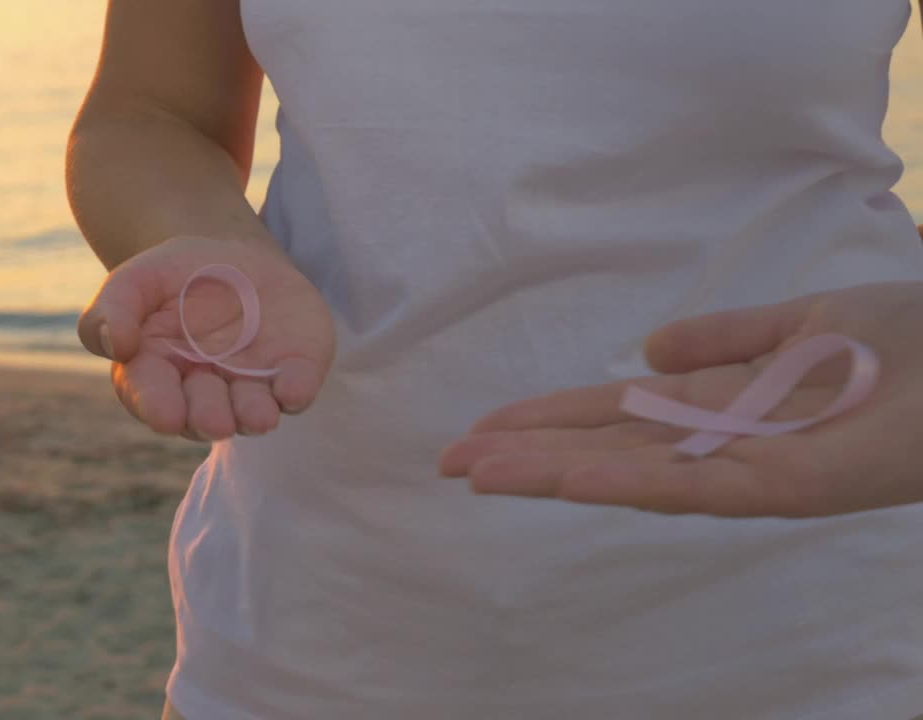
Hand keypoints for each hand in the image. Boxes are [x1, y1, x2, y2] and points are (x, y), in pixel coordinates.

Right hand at [78, 235, 335, 439]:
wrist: (233, 257)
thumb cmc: (174, 278)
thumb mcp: (135, 281)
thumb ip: (113, 309)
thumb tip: (116, 345)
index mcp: (158, 375)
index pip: (152, 398)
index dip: (158, 408)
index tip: (166, 416)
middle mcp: (205, 392)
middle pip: (205, 415)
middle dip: (209, 418)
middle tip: (215, 421)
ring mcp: (251, 385)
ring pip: (252, 413)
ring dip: (253, 415)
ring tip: (258, 417)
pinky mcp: (292, 371)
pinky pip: (297, 387)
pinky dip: (296, 390)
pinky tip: (293, 390)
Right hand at [438, 281, 922, 517]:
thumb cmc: (905, 341)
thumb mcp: (804, 318)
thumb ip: (728, 335)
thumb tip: (646, 350)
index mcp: (716, 402)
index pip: (611, 415)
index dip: (545, 420)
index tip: (482, 428)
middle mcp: (715, 443)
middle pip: (602, 449)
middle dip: (525, 457)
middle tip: (448, 462)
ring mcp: (742, 468)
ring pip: (628, 475)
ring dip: (551, 476)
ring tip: (479, 474)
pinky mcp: (779, 487)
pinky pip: (690, 486)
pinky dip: (625, 482)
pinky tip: (567, 476)